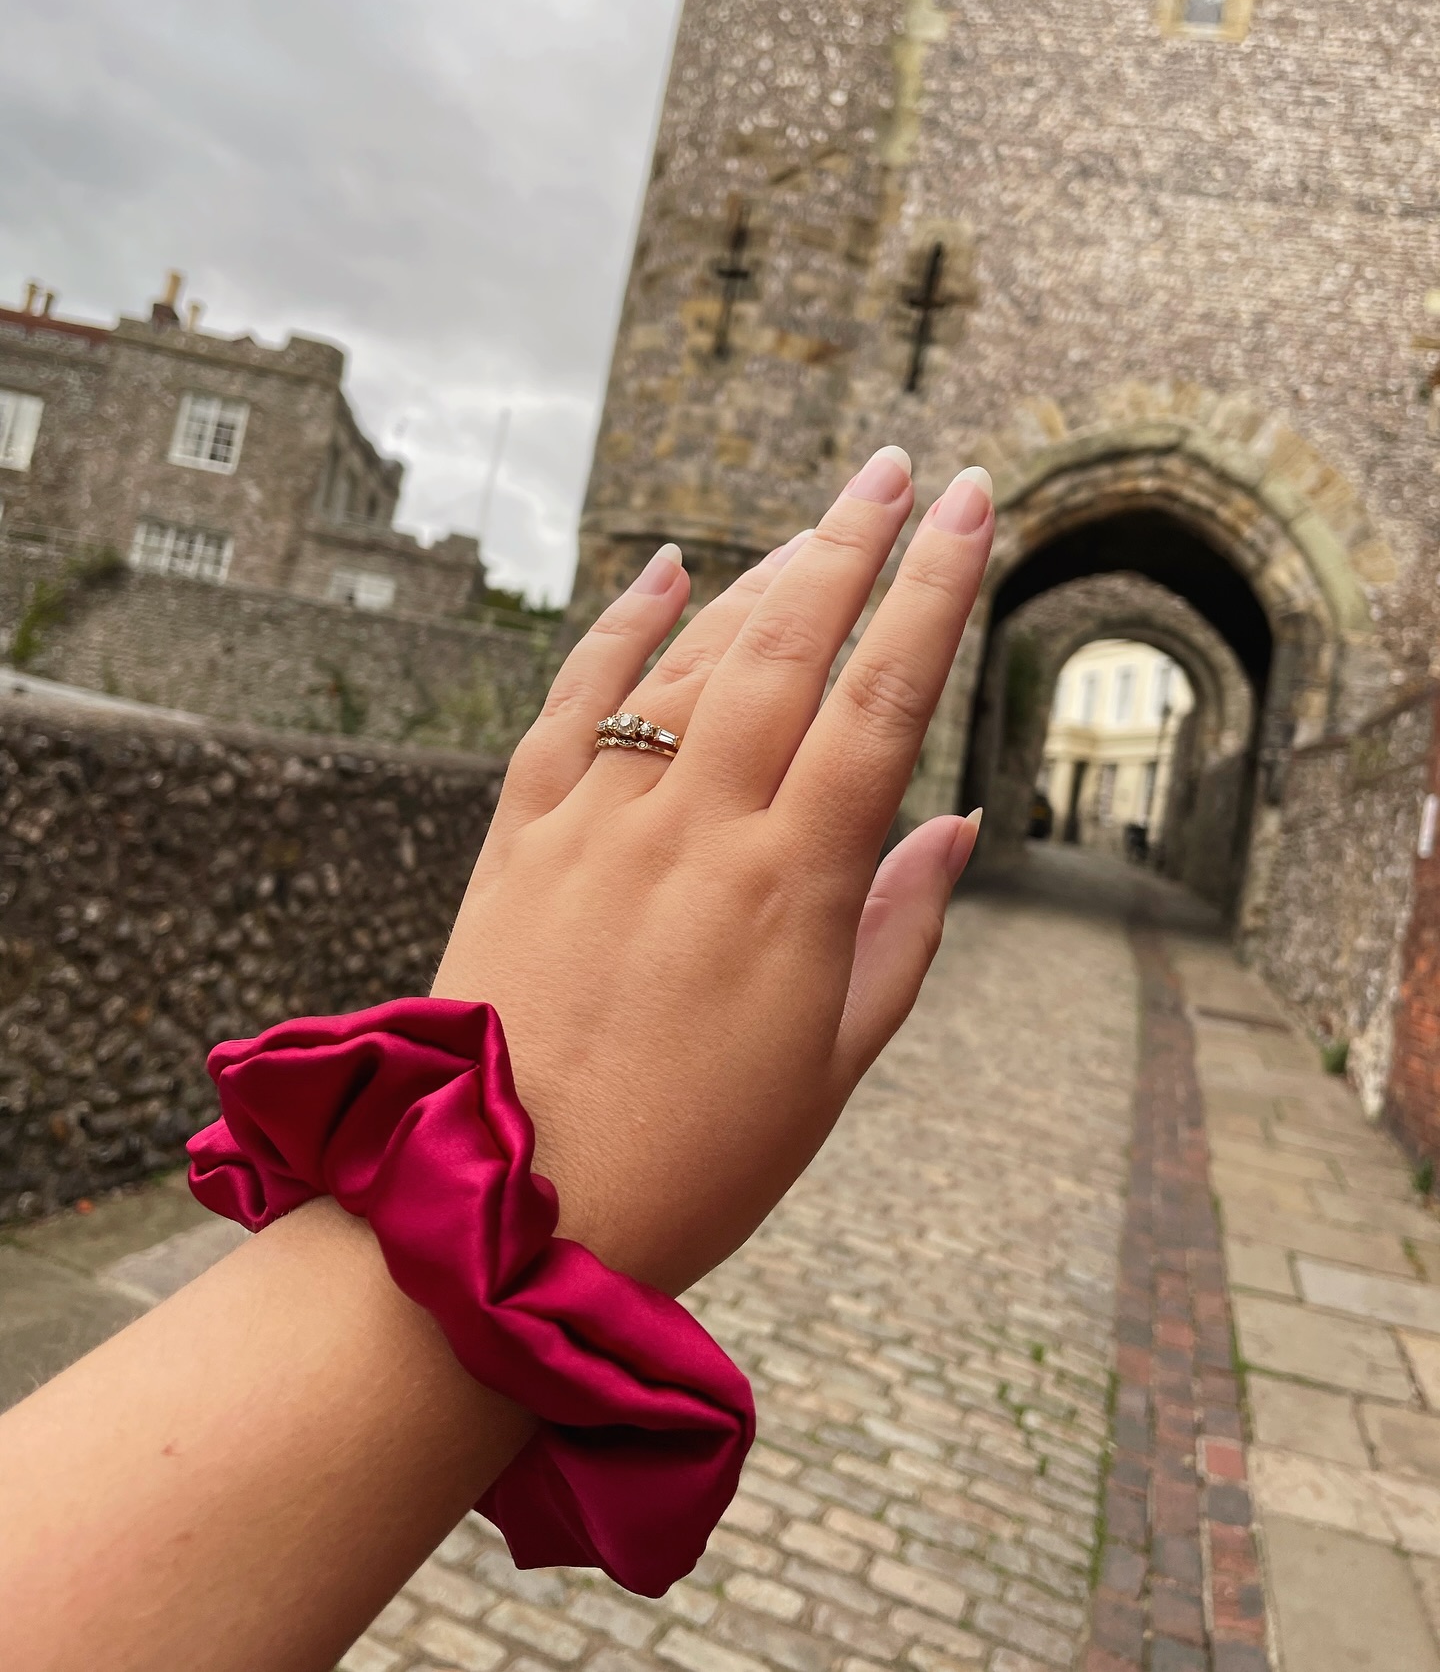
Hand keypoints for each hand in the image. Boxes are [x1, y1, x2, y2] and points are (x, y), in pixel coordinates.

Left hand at [432, 447, 993, 1294]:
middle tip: (899, 467)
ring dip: (758, 577)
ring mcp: (597, 824)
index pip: (881, 702)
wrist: (506, 1217)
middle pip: (786, 648)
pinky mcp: (519, 838)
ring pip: (689, 662)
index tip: (973, 507)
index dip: (933, 591)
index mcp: (790, 888)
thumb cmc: (693, 1161)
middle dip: (850, 542)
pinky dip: (619, 628)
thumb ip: (901, 930)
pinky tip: (662, 569)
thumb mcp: (833, 1065)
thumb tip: (961, 822)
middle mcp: (694, 830)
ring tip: (815, 524)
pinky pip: (571, 703)